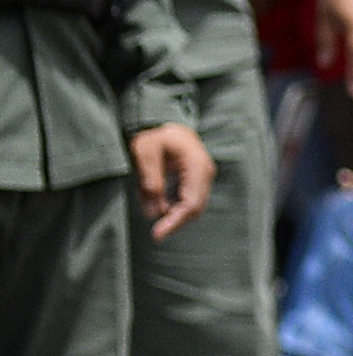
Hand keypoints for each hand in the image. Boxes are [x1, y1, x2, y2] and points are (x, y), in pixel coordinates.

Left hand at [130, 123, 212, 238]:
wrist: (161, 121)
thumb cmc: (153, 135)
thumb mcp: (145, 153)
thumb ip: (149, 180)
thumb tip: (153, 212)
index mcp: (196, 165)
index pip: (191, 202)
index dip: (175, 221)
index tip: (157, 235)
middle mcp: (204, 173)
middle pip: (195, 207)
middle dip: (175, 222)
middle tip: (156, 234)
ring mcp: (202, 176)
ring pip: (192, 205)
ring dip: (173, 213)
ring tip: (150, 208)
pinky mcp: (195, 179)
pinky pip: (187, 199)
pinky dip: (173, 206)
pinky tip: (157, 204)